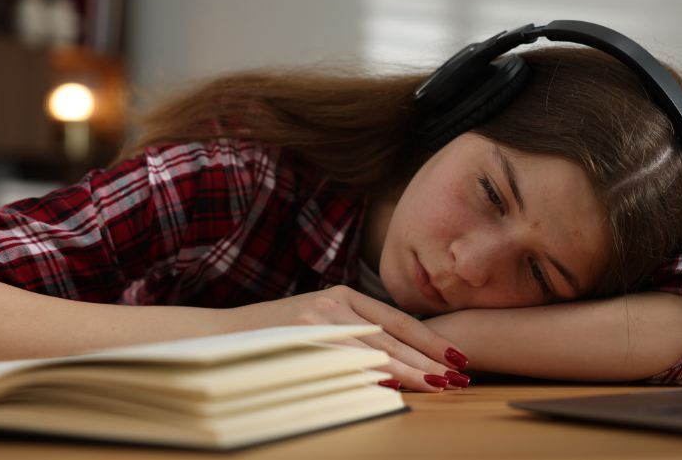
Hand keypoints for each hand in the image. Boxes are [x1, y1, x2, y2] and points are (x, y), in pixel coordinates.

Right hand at [232, 285, 469, 391]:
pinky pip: (347, 357)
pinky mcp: (303, 335)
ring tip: (440, 384)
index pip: (397, 319)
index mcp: (343, 295)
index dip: (429, 338)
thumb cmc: (274, 334)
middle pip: (393, 335)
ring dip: (411, 369)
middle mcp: (335, 303)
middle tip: (459, 375)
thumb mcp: (316, 319)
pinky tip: (396, 383)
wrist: (222, 335)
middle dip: (429, 358)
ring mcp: (319, 318)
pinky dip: (374, 371)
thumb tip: (392, 356)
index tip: (455, 355)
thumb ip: (351, 329)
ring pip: (377, 347)